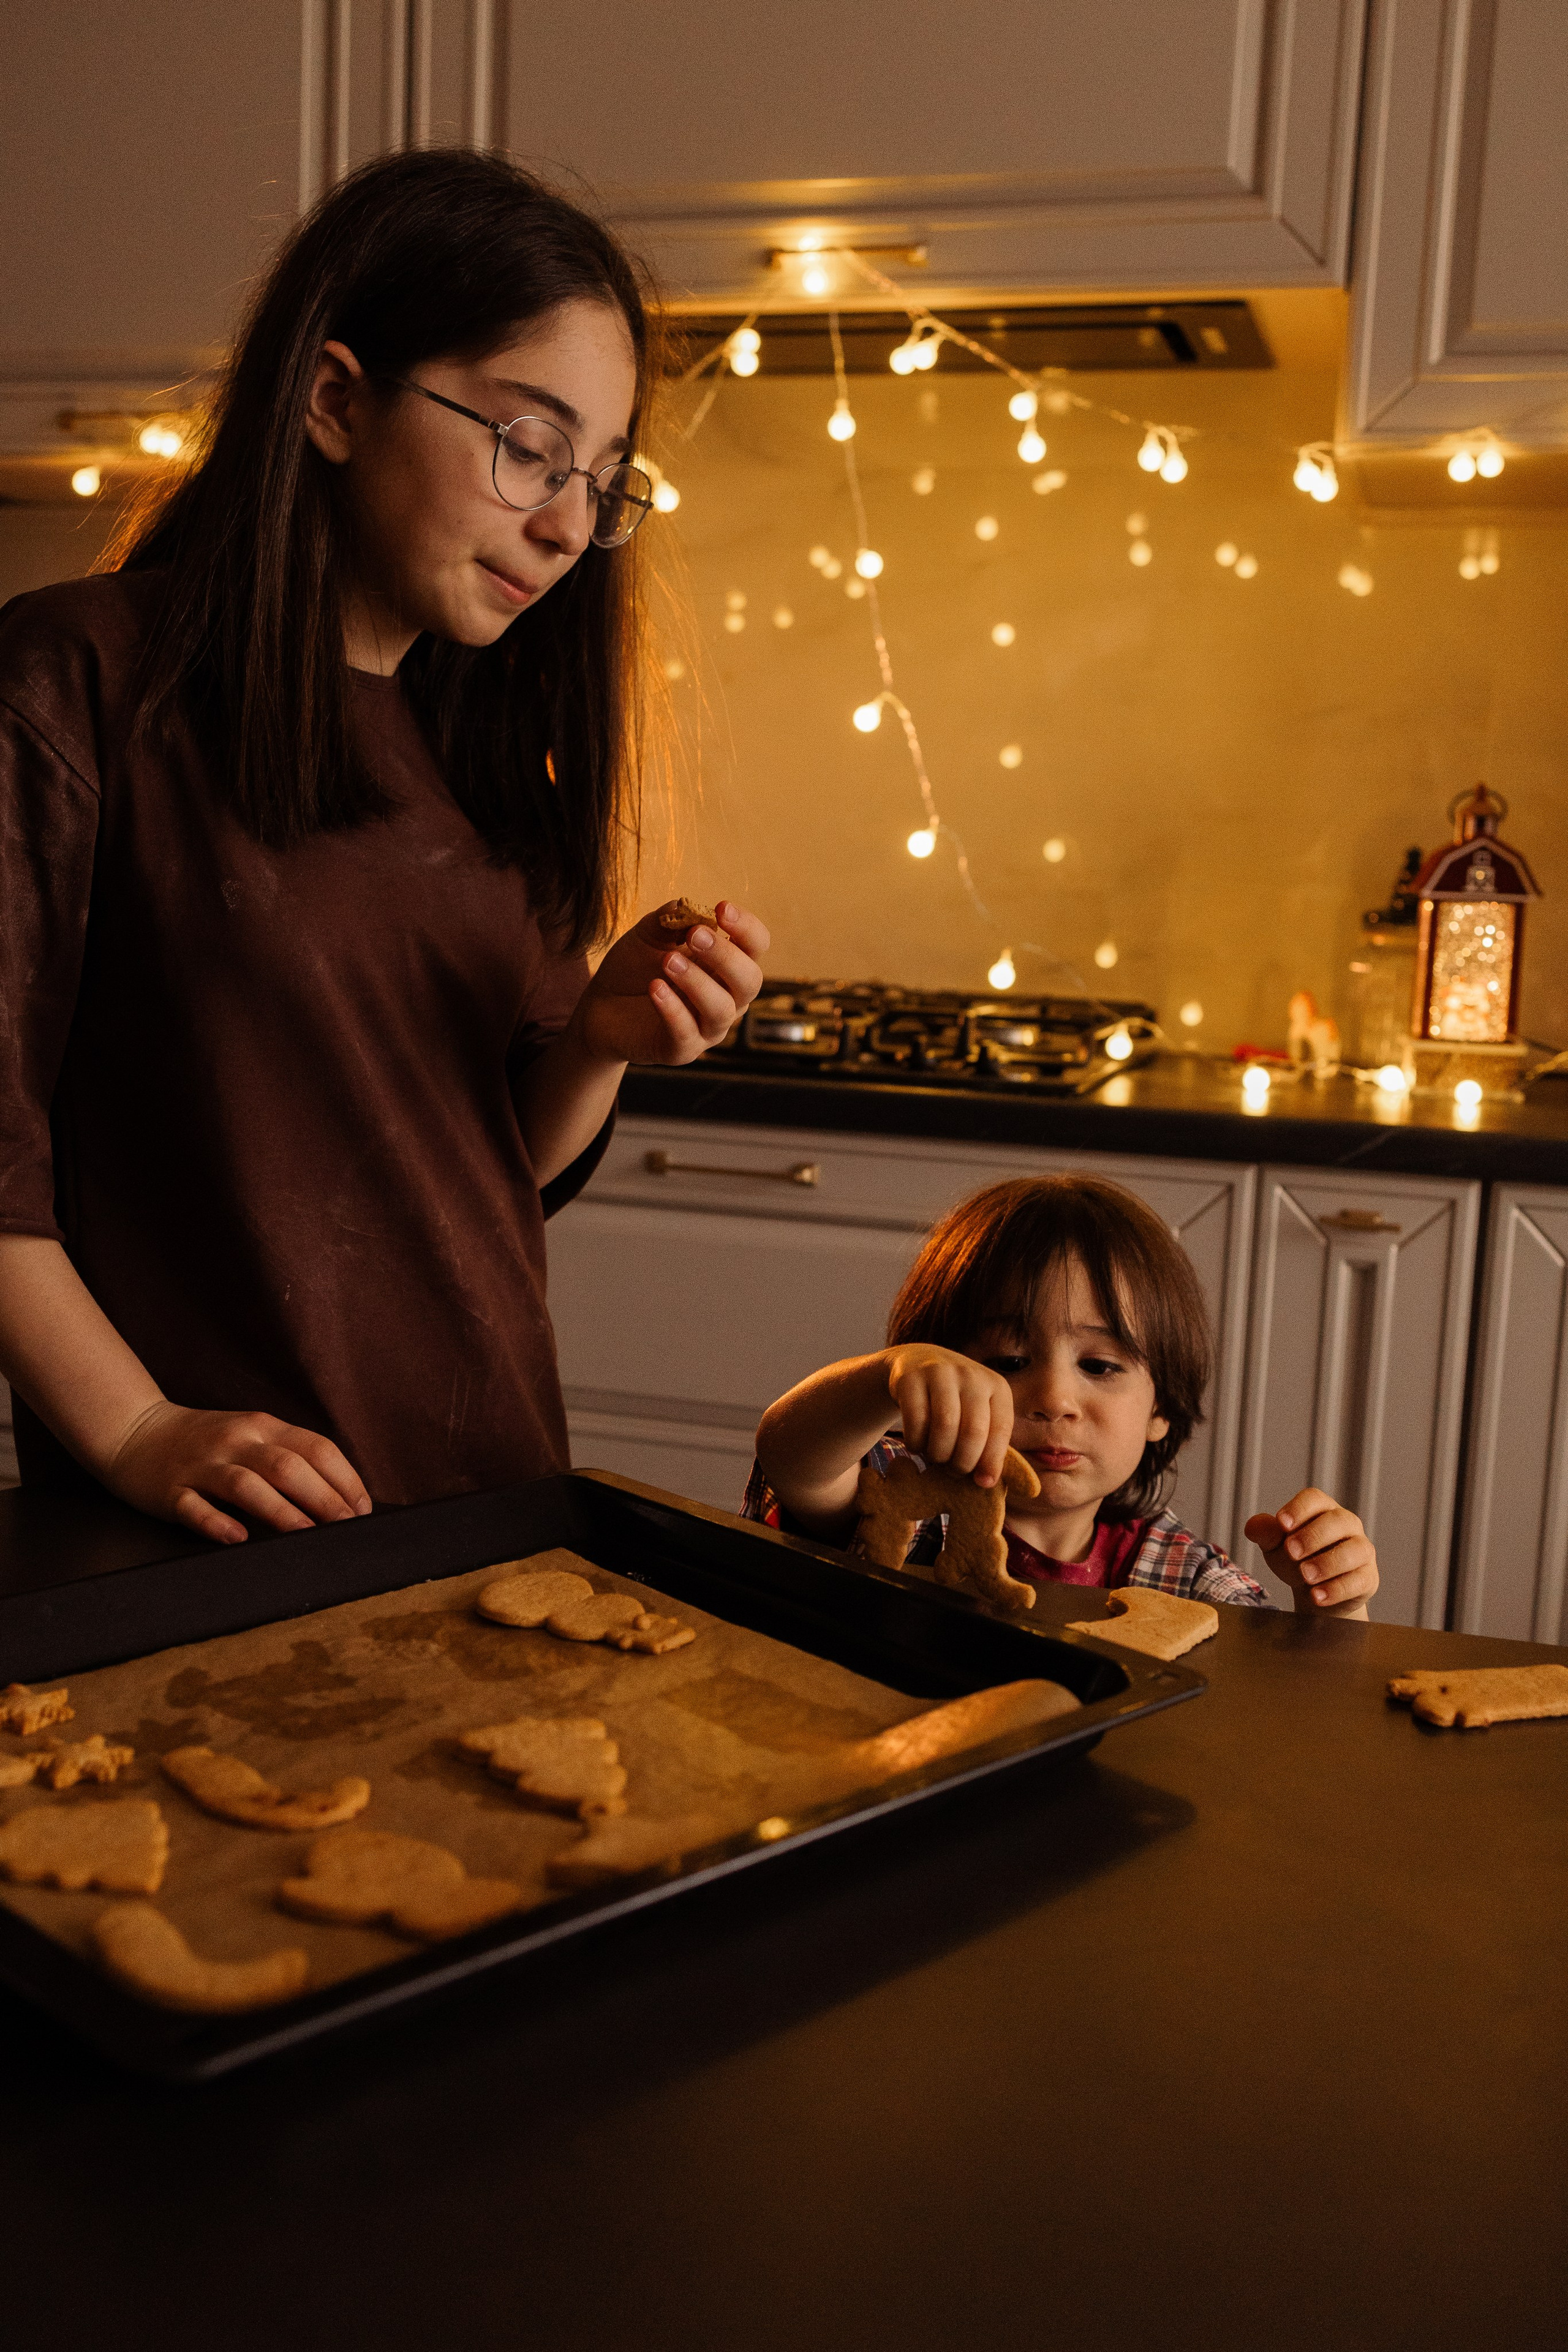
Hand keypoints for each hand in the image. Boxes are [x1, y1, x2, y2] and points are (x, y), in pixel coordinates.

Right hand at [104, 1403, 371, 1545]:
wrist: (135, 1431)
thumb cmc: (206, 1442)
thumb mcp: (251, 1435)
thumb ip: (289, 1455)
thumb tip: (341, 1495)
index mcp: (262, 1427)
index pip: (316, 1448)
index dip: (344, 1479)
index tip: (363, 1510)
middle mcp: (236, 1442)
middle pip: (288, 1467)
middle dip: (323, 1498)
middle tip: (346, 1528)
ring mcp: (201, 1466)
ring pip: (246, 1485)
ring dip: (281, 1511)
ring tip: (307, 1534)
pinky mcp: (170, 1491)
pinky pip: (194, 1508)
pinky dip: (217, 1522)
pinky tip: (238, 1537)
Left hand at [568, 899, 769, 1069]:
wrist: (601, 1006)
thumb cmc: (636, 967)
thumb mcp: (650, 934)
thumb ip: (671, 918)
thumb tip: (688, 906)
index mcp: (726, 966)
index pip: (755, 946)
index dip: (746, 928)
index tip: (722, 908)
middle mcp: (727, 998)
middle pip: (750, 981)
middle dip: (725, 955)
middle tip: (694, 935)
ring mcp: (707, 1028)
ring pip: (721, 1010)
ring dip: (697, 982)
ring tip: (668, 961)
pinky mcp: (681, 1050)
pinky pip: (686, 1034)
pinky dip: (673, 1009)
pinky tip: (655, 988)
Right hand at [885, 1345, 1014, 1486]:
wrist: (918, 1363)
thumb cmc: (955, 1400)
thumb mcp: (979, 1413)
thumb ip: (987, 1443)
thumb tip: (987, 1482)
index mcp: (997, 1387)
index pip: (1001, 1429)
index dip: (992, 1460)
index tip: (983, 1483)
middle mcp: (971, 1376)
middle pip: (973, 1431)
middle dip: (963, 1462)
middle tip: (954, 1472)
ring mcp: (940, 1373)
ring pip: (944, 1426)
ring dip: (939, 1454)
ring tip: (936, 1458)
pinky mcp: (911, 1378)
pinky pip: (915, 1421)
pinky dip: (916, 1443)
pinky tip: (917, 1445)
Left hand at [1244, 1487, 1377, 1618]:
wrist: (1314, 1592)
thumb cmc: (1296, 1559)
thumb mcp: (1275, 1546)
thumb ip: (1265, 1534)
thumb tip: (1252, 1527)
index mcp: (1322, 1509)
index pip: (1314, 1499)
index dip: (1298, 1509)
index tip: (1282, 1524)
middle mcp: (1347, 1525)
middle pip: (1336, 1521)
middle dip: (1312, 1536)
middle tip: (1291, 1552)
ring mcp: (1362, 1551)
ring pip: (1354, 1550)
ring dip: (1327, 1563)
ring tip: (1305, 1575)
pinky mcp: (1368, 1578)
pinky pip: (1359, 1580)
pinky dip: (1337, 1589)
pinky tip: (1317, 1596)